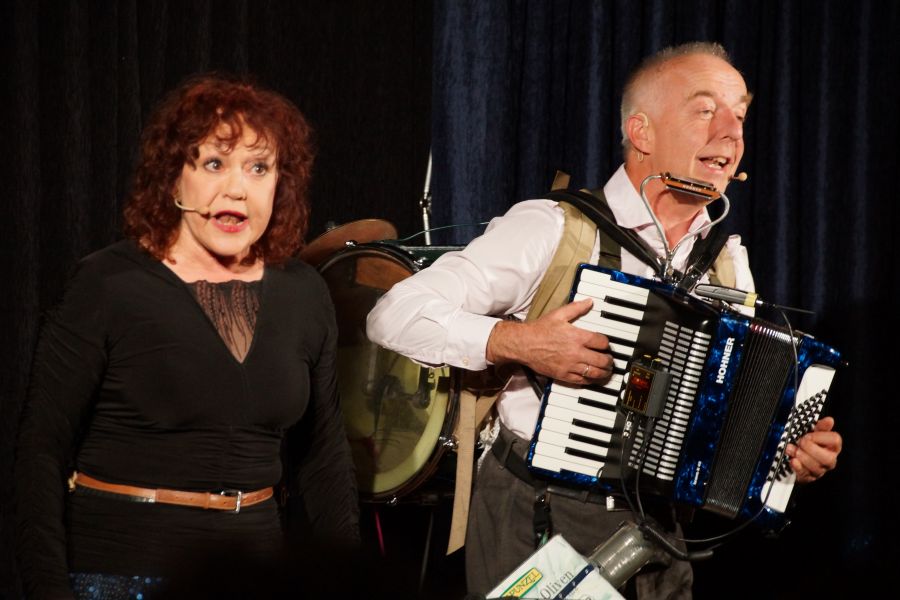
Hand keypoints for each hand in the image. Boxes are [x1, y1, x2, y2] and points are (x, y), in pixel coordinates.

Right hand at [486, 298, 612, 383]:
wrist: (523, 344)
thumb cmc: (539, 330)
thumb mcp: (558, 314)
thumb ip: (576, 308)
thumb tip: (589, 302)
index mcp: (577, 336)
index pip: (602, 342)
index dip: (607, 343)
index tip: (605, 344)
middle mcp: (576, 352)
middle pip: (602, 360)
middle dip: (609, 360)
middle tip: (610, 360)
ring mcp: (570, 365)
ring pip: (594, 373)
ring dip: (603, 372)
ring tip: (606, 371)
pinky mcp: (563, 375)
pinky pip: (582, 381)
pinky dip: (590, 380)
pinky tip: (592, 378)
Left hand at [785, 416, 841, 482]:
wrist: (798, 459)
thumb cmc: (809, 444)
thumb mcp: (814, 433)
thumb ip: (821, 427)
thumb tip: (829, 420)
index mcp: (832, 447)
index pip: (835, 440)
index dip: (821, 436)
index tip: (809, 434)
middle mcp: (829, 460)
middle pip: (827, 458)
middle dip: (811, 448)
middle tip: (800, 442)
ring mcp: (819, 470)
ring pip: (816, 467)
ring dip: (802, 456)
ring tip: (792, 449)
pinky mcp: (808, 477)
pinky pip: (805, 474)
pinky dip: (797, 467)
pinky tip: (792, 460)